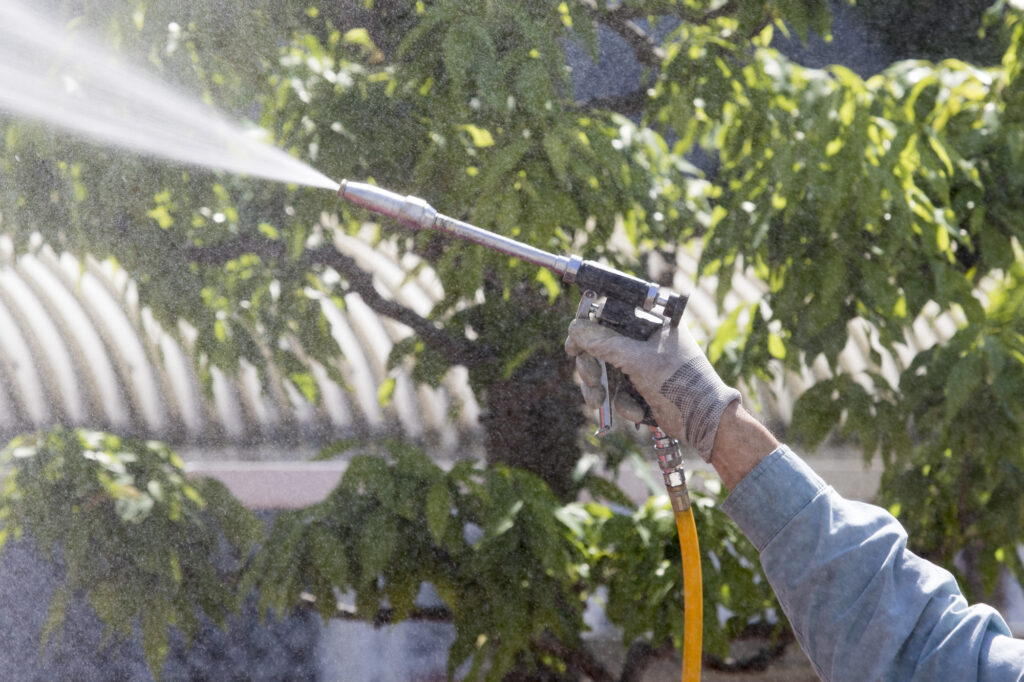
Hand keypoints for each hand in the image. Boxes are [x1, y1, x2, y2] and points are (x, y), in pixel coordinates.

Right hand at [565, 319, 740, 461]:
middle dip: (591, 365)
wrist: (704, 422)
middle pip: (601, 343)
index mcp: (653, 320)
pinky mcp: (641, 384)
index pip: (611, 312)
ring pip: (604, 367)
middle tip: (589, 378)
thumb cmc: (681, 383)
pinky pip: (616, 388)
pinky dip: (621, 402)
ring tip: (598, 402)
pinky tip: (638, 411)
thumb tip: (574, 329)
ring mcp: (643, 361)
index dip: (588, 327)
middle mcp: (647, 337)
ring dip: (599, 387)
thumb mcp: (638, 360)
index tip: (573, 344)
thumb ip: (604, 342)